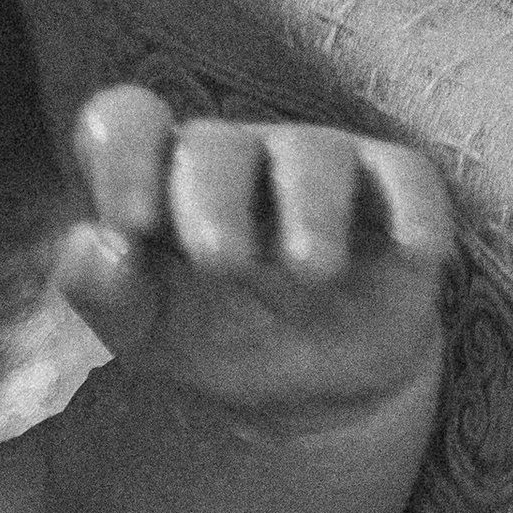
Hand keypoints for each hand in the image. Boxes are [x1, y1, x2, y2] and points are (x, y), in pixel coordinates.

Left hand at [53, 84, 453, 429]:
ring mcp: (315, 168)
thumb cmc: (209, 337)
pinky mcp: (389, 194)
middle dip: (213, 196)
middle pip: (216, 144)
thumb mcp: (142, 330)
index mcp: (160, 175)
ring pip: (313, 152)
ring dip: (310, 206)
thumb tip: (99, 247)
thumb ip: (99, 290)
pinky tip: (413, 248)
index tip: (130, 221)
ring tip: (308, 269)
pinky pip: (405, 175)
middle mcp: (236, 157)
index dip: (123, 155)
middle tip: (220, 260)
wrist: (308, 390)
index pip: (129, 121)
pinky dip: (411, 206)